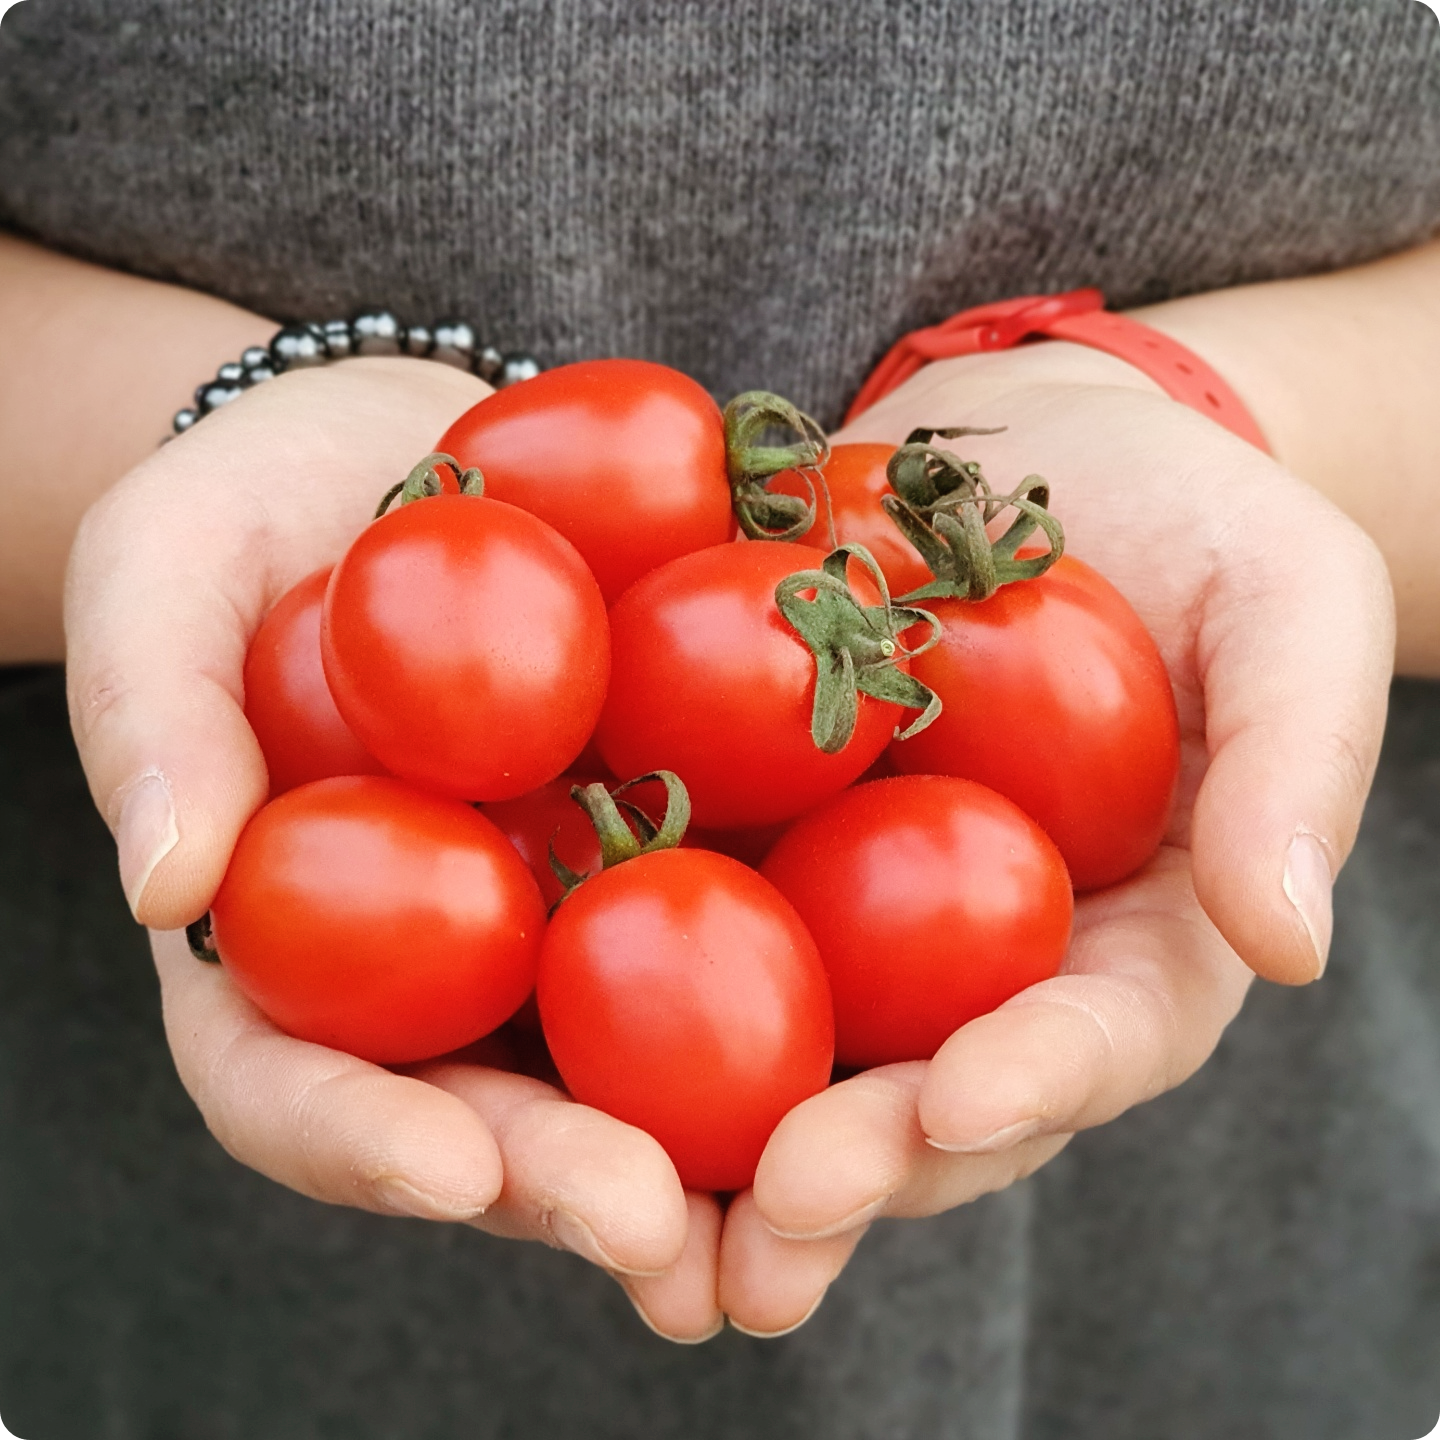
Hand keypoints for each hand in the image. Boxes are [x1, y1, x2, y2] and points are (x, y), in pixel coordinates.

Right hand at [64, 359, 722, 1340]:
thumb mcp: (163, 576)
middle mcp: (440, 963)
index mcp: (289, 949)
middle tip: (664, 1230)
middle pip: (491, 1108)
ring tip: (810, 1178)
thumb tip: (166, 884)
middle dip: (575, 1179)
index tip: (453, 1168)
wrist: (413, 445)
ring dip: (724, 1133)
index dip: (363, 1140)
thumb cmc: (249, 516)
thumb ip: (152, 716)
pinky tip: (908, 986)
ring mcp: (569, 907)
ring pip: (635, 1054)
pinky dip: (817, 959)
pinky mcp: (681, 833)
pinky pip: (745, 905)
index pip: (295, 1084)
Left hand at [716, 342, 1394, 1334]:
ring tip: (636, 1207)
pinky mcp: (761, 831)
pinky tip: (537, 1004)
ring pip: (794, 1043)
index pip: (1094, 1037)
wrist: (1039, 445)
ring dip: (714, 1137)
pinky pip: (692, 902)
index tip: (955, 1107)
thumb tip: (1289, 945)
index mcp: (1129, 936)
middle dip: (850, 1166)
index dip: (1031, 1083)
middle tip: (768, 1229)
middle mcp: (986, 958)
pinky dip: (626, 960)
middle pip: (924, 1089)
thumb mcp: (1290, 606)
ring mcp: (864, 906)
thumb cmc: (1197, 525)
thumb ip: (1295, 765)